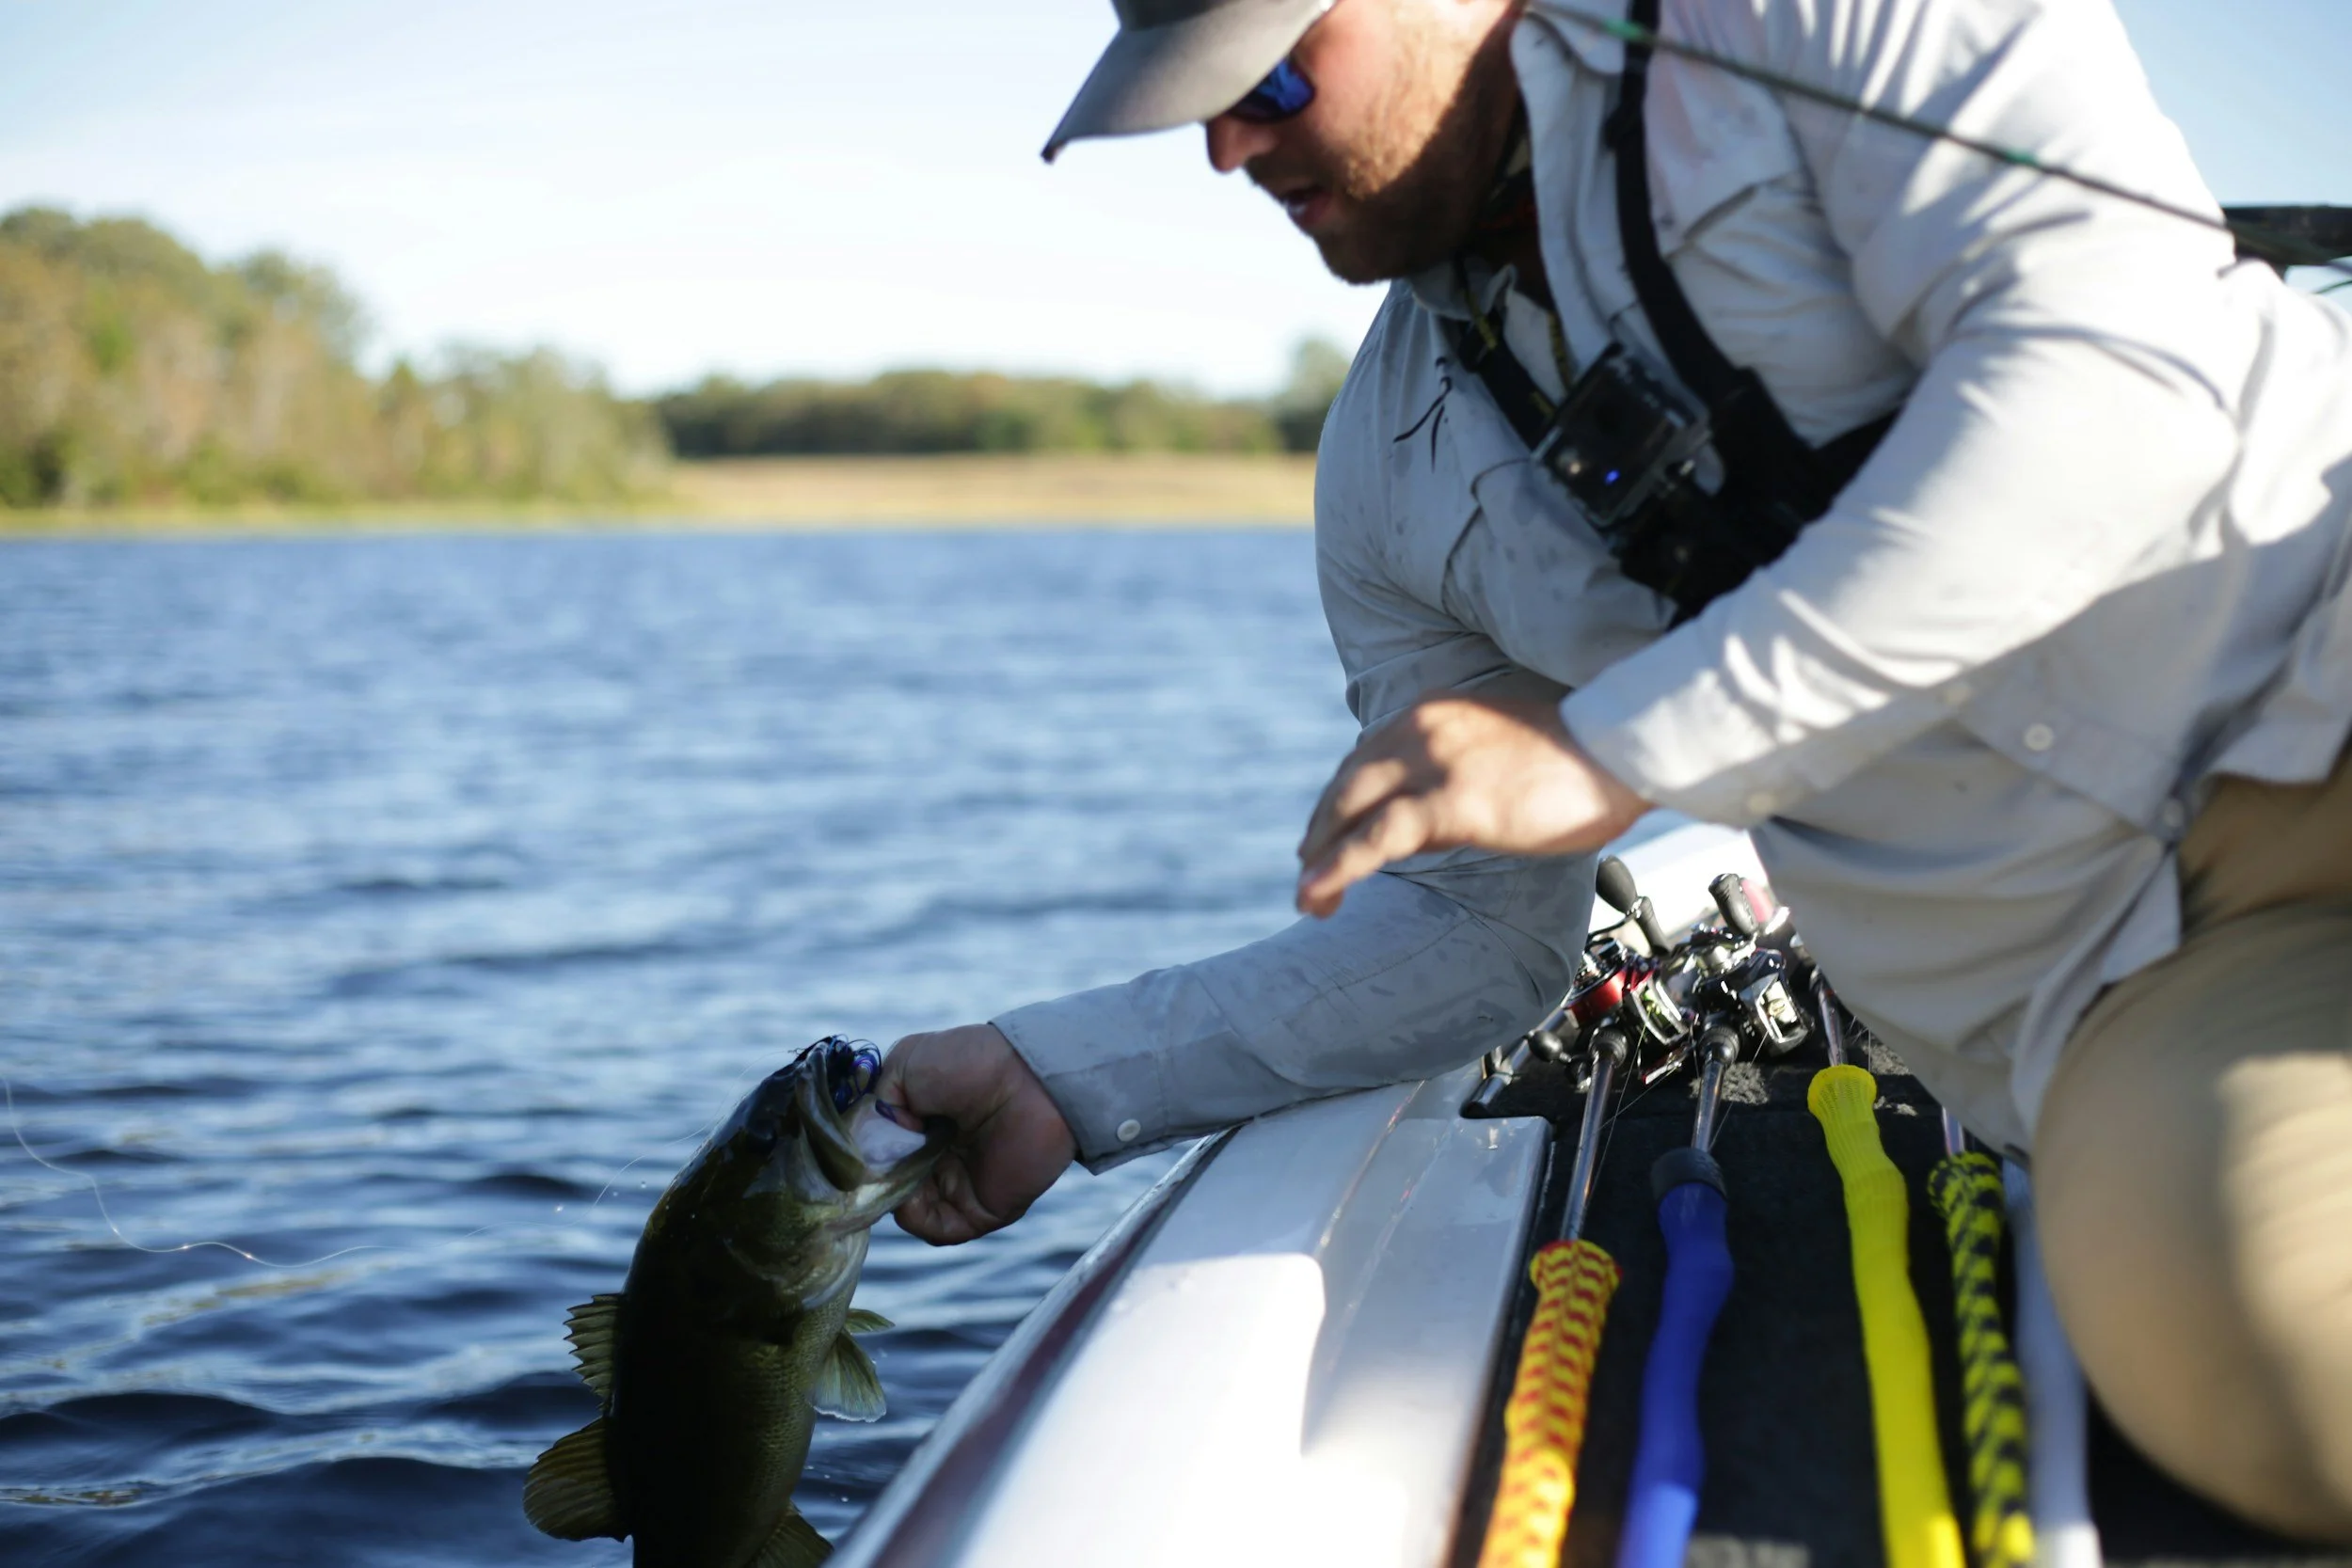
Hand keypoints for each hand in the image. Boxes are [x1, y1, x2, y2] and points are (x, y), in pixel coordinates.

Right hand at [874, 1023, 1075, 1244]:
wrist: (1027, 1079)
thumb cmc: (968, 1063)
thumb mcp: (903, 1065)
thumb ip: (873, 1107)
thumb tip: (864, 1149)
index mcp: (917, 1120)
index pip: (874, 1150)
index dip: (856, 1154)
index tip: (840, 1153)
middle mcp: (933, 1154)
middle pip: (885, 1182)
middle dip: (868, 1178)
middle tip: (862, 1166)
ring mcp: (954, 1183)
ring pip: (904, 1208)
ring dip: (889, 1195)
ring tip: (894, 1171)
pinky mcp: (976, 1209)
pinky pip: (934, 1229)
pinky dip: (915, 1218)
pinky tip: (910, 1196)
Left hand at [1296, 691, 1649, 917]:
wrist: (1621, 745)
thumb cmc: (1578, 756)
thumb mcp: (1497, 754)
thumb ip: (1450, 780)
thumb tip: (1416, 830)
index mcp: (1430, 713)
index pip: (1365, 760)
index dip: (1341, 803)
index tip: (1327, 835)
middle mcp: (1420, 729)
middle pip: (1347, 785)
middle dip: (1321, 834)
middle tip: (1309, 872)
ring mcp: (1432, 762)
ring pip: (1350, 810)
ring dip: (1321, 858)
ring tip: (1309, 899)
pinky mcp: (1450, 800)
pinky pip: (1377, 838)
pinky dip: (1339, 867)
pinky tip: (1318, 893)